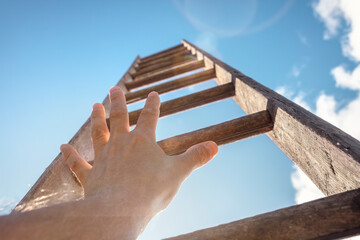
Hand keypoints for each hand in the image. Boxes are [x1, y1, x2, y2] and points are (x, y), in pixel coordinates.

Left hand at [60, 86, 217, 219]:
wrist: (121, 210)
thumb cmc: (151, 191)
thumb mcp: (179, 173)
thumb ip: (196, 158)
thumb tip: (216, 146)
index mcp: (142, 141)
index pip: (149, 117)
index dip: (152, 105)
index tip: (153, 93)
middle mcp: (121, 144)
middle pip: (119, 117)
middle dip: (118, 101)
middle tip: (114, 88)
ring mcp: (104, 158)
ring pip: (98, 133)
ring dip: (96, 119)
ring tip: (95, 105)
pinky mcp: (91, 176)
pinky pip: (78, 164)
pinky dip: (70, 156)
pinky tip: (62, 147)